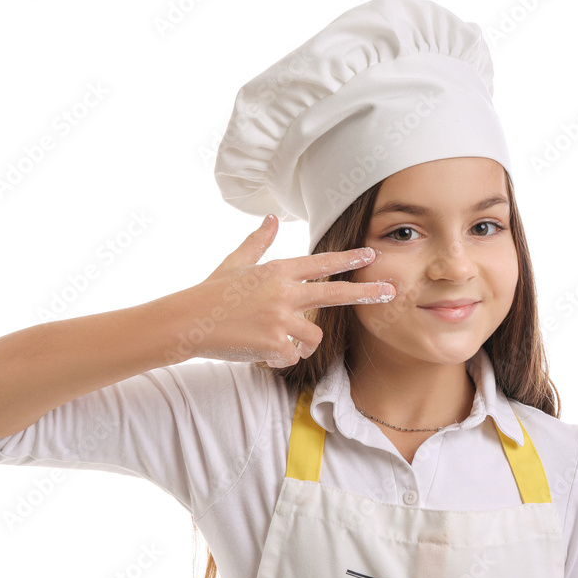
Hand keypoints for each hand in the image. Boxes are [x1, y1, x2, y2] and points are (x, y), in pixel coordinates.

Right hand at [188, 215, 395, 365]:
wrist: (187, 321)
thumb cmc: (211, 291)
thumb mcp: (235, 262)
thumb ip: (258, 242)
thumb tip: (271, 219)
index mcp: (276, 271)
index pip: (320, 263)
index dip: (347, 260)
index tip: (370, 256)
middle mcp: (283, 293)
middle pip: (334, 294)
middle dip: (365, 293)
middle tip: (389, 293)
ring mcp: (279, 319)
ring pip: (313, 337)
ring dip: (302, 343)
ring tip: (278, 341)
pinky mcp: (272, 344)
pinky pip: (291, 356)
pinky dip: (281, 358)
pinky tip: (262, 352)